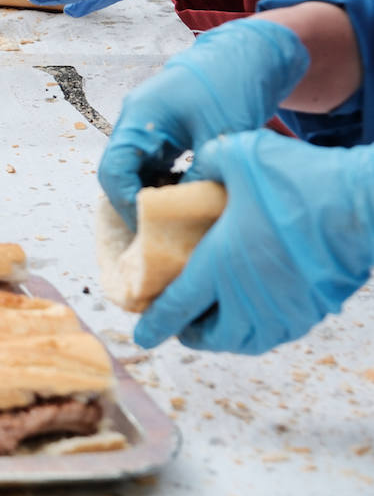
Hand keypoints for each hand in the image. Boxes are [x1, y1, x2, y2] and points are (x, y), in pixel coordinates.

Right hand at [99, 18, 308, 227]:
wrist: (252, 53)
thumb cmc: (233, 85)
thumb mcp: (219, 136)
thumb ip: (198, 175)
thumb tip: (187, 217)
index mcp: (140, 116)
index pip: (114, 170)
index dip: (127, 203)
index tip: (151, 228)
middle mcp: (135, 121)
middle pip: (118, 173)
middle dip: (136, 204)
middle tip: (161, 232)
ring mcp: (147, 126)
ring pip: (134, 172)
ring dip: (150, 196)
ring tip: (176, 219)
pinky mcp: (163, 132)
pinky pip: (152, 166)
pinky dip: (164, 185)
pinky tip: (186, 199)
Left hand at [134, 131, 373, 353]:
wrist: (364, 202)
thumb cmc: (298, 179)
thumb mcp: (237, 154)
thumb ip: (204, 164)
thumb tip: (188, 176)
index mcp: (217, 265)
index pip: (175, 307)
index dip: (155, 324)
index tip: (142, 335)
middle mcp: (246, 297)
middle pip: (209, 336)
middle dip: (189, 333)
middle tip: (180, 322)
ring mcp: (283, 309)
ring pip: (245, 341)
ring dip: (224, 336)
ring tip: (214, 321)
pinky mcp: (313, 309)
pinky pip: (278, 333)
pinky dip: (258, 330)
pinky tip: (255, 311)